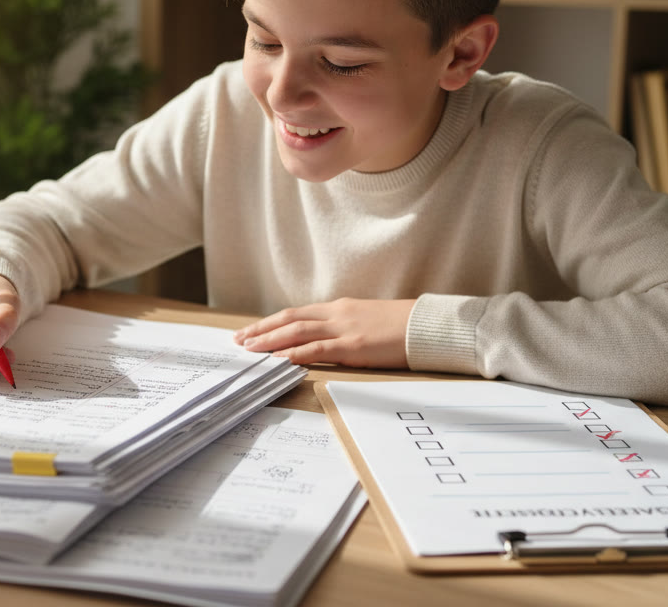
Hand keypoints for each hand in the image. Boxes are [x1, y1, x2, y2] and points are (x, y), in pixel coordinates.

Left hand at [232, 298, 414, 367]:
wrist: (428, 325)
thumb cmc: (401, 326)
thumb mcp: (366, 321)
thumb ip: (343, 327)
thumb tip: (324, 340)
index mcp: (339, 309)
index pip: (296, 314)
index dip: (270, 322)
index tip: (251, 331)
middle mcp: (336, 314)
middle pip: (289, 319)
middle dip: (262, 330)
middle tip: (239, 340)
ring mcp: (344, 329)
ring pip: (297, 332)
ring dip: (271, 341)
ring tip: (251, 350)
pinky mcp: (354, 346)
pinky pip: (318, 348)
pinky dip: (296, 353)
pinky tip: (280, 360)